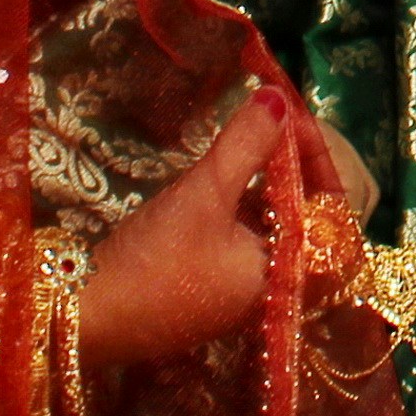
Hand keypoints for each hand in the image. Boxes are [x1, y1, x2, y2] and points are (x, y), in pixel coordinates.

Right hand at [76, 96, 389, 368]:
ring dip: (266, 180)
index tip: (295, 118)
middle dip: (294, 164)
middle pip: (303, 217)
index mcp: (286, 275)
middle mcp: (271, 288)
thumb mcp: (204, 194)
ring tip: (253, 132)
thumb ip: (246, 145)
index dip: (322, 161)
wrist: (84, 318)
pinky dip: (240, 201)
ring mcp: (237, 291)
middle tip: (275, 118)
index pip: (331, 215)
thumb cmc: (155, 262)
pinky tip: (222, 172)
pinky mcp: (206, 287)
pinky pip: (240, 237)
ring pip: (269, 225)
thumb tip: (276, 97)